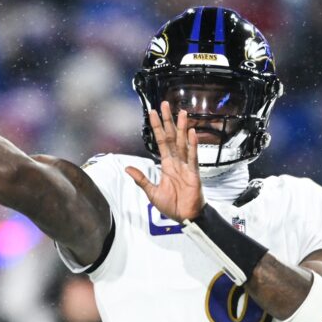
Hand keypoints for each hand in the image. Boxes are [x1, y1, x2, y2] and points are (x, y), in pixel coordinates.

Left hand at [125, 101, 204, 221]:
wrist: (184, 217)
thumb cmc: (172, 205)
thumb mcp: (151, 192)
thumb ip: (141, 179)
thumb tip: (127, 168)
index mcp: (167, 165)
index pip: (160, 141)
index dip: (156, 127)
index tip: (153, 113)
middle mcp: (176, 162)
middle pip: (171, 137)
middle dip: (168, 121)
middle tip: (165, 104)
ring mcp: (186, 166)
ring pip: (183, 143)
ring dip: (182, 128)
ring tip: (182, 113)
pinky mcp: (194, 173)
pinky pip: (193, 157)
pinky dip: (193, 145)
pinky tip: (191, 133)